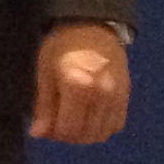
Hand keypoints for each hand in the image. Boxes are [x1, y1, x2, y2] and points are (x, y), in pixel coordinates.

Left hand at [30, 21, 128, 143]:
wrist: (92, 28)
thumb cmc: (62, 47)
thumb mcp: (45, 72)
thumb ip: (44, 105)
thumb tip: (38, 133)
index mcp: (78, 85)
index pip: (68, 128)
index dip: (53, 133)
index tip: (45, 127)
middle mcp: (102, 93)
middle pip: (85, 134)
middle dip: (68, 136)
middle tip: (56, 124)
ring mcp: (117, 96)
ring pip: (101, 133)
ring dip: (85, 134)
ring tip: (72, 121)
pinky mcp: (126, 96)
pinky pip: (115, 125)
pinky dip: (101, 128)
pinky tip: (89, 118)